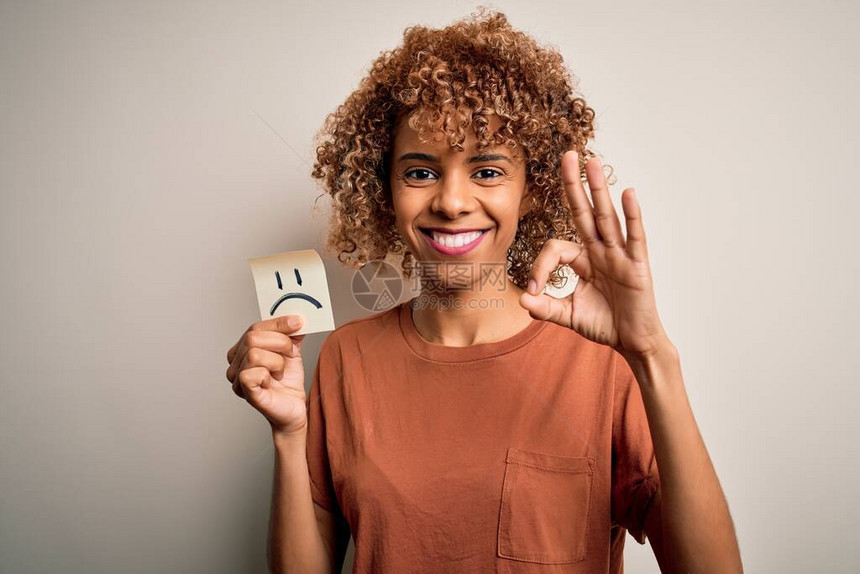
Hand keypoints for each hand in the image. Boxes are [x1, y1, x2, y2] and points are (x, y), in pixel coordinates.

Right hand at [225, 315, 308, 435]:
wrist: (294, 407)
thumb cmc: (288, 381)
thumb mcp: (291, 351)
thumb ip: (291, 334)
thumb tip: (296, 318)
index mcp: (243, 348)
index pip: (255, 327)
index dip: (277, 324)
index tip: (298, 322)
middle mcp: (235, 362)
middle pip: (252, 337)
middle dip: (280, 343)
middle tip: (291, 354)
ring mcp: (236, 377)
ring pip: (254, 354)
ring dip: (277, 362)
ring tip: (280, 372)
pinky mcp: (243, 390)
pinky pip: (252, 373)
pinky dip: (269, 375)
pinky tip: (272, 382)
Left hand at [519, 151, 670, 358]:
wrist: (633, 342)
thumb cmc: (605, 324)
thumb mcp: (569, 316)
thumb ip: (546, 308)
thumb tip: (522, 301)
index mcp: (583, 260)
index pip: (556, 248)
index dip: (540, 267)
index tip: (534, 291)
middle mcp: (601, 251)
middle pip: (585, 211)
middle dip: (574, 184)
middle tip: (567, 154)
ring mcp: (620, 255)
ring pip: (606, 216)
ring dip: (599, 189)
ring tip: (592, 161)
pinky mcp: (638, 265)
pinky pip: (635, 236)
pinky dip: (632, 215)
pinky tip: (628, 193)